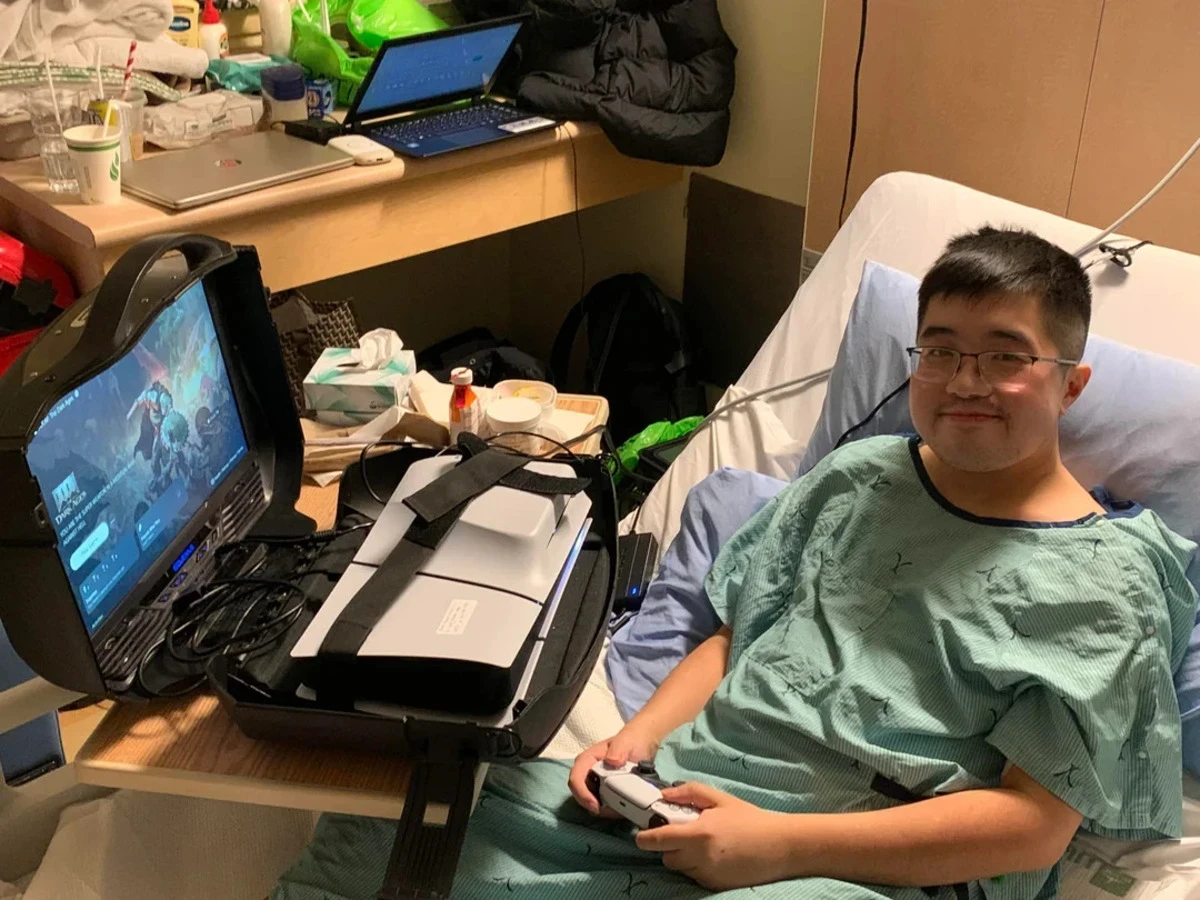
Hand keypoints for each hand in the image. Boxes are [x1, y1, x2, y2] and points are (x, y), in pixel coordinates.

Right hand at [567, 725, 661, 815]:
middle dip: (598, 807)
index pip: (576, 779)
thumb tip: (612, 761)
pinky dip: (614, 810)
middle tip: (616, 810)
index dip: (582, 795)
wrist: (641, 744)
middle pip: (583, 796)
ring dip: (608, 810)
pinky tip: (626, 806)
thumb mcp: (626, 742)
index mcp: (587, 760)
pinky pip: (604, 807)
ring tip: (625, 807)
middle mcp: (588, 774)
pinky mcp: (605, 793)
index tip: (596, 806)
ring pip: (593, 804)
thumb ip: (619, 749)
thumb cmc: (631, 740)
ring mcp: (596, 785)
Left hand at [634, 783, 796, 890]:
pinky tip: (714, 856)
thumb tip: (664, 794)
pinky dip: (696, 867)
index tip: (641, 834)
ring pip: (680, 869)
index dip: (645, 838)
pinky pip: (694, 877)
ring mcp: (707, 875)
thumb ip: (689, 793)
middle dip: (668, 846)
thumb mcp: (719, 798)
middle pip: (666, 857)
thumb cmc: (750, 818)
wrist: (780, 846)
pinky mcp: (714, 887)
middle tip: (683, 833)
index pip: (659, 840)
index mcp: (698, 834)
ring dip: (683, 857)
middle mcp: (699, 858)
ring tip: (703, 844)